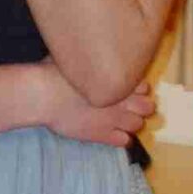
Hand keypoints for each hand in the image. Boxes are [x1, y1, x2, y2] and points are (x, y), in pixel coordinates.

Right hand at [34, 66, 157, 147]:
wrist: (44, 95)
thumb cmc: (56, 72)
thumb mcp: (79, 59)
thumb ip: (92, 60)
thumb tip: (90, 52)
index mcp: (118, 80)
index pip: (144, 87)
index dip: (138, 90)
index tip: (129, 91)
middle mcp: (122, 101)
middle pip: (148, 107)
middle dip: (141, 107)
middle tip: (129, 107)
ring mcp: (114, 120)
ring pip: (138, 125)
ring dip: (132, 123)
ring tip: (121, 122)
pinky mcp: (102, 135)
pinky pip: (124, 141)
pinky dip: (122, 139)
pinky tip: (114, 135)